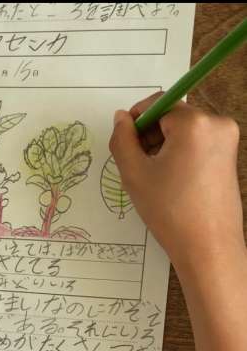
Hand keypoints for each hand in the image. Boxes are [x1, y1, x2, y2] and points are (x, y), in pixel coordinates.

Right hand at [109, 93, 243, 274]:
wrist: (208, 247)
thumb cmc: (171, 212)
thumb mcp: (135, 174)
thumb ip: (122, 140)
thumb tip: (121, 118)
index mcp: (194, 123)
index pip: (159, 103)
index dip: (137, 118)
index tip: (124, 140)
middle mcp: (217, 124)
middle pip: (173, 117)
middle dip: (151, 135)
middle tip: (137, 165)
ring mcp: (228, 141)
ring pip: (185, 132)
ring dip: (164, 146)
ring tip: (154, 178)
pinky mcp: (230, 157)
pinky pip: (198, 144)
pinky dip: (180, 155)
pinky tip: (171, 181)